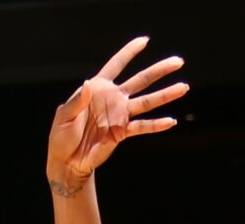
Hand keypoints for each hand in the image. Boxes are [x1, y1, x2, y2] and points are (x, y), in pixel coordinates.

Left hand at [45, 36, 187, 190]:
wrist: (67, 161)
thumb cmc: (61, 136)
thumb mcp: (64, 116)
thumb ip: (76, 101)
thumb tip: (88, 85)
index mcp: (97, 88)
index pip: (116, 65)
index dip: (129, 52)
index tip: (145, 41)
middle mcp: (113, 99)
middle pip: (140, 80)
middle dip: (159, 70)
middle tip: (178, 61)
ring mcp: (120, 115)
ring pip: (147, 102)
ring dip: (165, 95)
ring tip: (183, 87)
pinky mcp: (122, 132)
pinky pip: (142, 127)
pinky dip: (156, 125)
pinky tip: (170, 121)